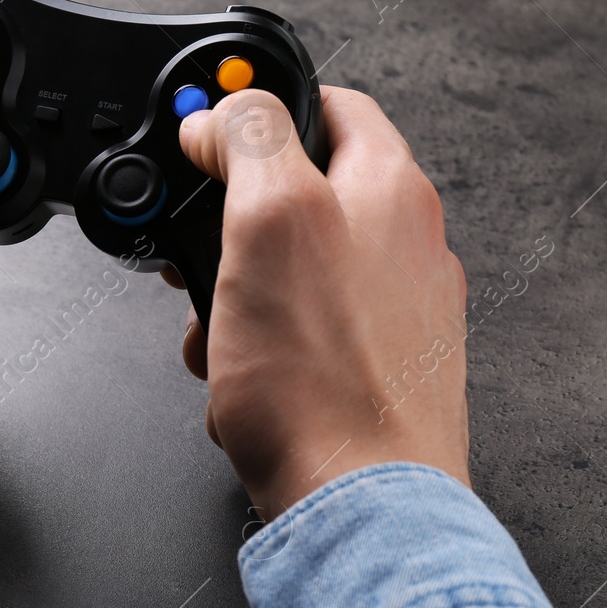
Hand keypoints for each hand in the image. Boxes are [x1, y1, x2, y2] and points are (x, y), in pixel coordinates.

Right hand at [173, 87, 469, 519]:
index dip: (259, 107)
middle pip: (300, 194)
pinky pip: (300, 337)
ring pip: (290, 272)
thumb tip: (225, 110)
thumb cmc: (324, 379)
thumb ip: (249, 139)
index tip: (209, 134)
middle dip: (231, 225)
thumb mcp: (270, 218)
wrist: (360, 505)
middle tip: (199, 255)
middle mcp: (407, 243)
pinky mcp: (378, 370)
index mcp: (392, 187)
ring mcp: (397, 311)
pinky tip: (243, 382)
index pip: (329, 103)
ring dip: (236, 296)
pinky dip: (261, 352)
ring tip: (222, 333)